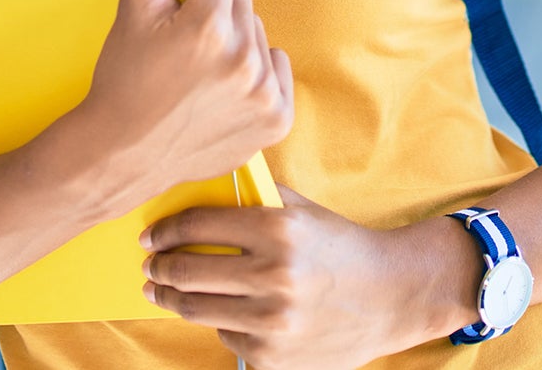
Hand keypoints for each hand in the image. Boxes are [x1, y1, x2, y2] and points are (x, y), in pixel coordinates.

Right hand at [80, 0, 294, 196]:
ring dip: (234, 45)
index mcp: (209, 26)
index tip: (176, 15)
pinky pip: (277, 69)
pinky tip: (221, 94)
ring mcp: (263, 94)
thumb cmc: (124, 77)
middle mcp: (243, 59)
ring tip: (199, 74)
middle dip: (215, 13)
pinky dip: (255, 78)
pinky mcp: (276, 120)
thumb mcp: (133, 6)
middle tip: (183, 49)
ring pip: (258, 33)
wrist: (122, 154)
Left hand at [140, 184, 436, 369]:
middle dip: (159, 268)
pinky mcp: (273, 357)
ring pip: (197, 310)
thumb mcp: (302, 210)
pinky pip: (226, 336)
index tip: (150, 236)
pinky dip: (220, 322)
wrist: (391, 296)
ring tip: (162, 291)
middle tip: (150, 266)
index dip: (165, 230)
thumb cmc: (341, 246)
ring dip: (172, 299)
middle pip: (187, 273)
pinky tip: (224, 311)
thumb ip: (254, 198)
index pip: (199, 226)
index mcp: (280, 230)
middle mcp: (274, 277)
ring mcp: (272, 322)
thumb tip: (199, 189)